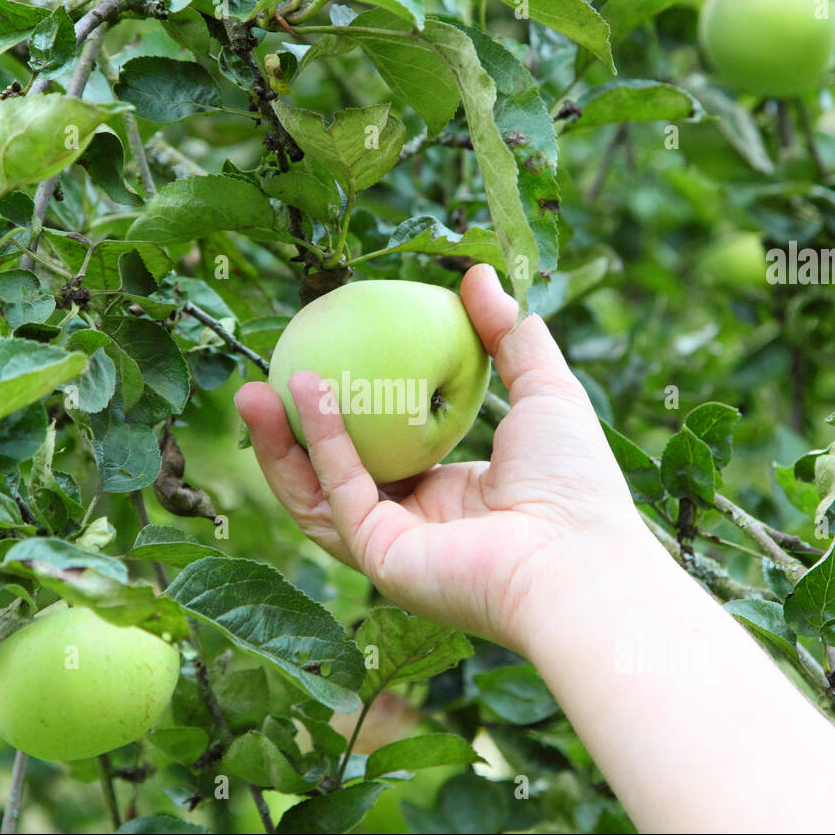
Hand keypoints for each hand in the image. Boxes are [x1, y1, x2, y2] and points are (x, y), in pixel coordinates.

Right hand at [234, 264, 642, 652]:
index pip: (382, 451)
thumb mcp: (544, 390)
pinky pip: (340, 496)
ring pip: (317, 494)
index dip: (347, 410)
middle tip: (267, 372)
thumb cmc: (576, 483)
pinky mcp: (382, 561)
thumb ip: (509, 334)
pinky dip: (321, 445)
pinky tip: (307, 392)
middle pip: (333, 475)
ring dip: (283, 442)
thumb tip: (476, 272)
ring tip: (252, 388)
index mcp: (450, 496)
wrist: (582, 560)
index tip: (321, 358)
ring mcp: (394, 548)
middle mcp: (415, 525)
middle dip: (292, 430)